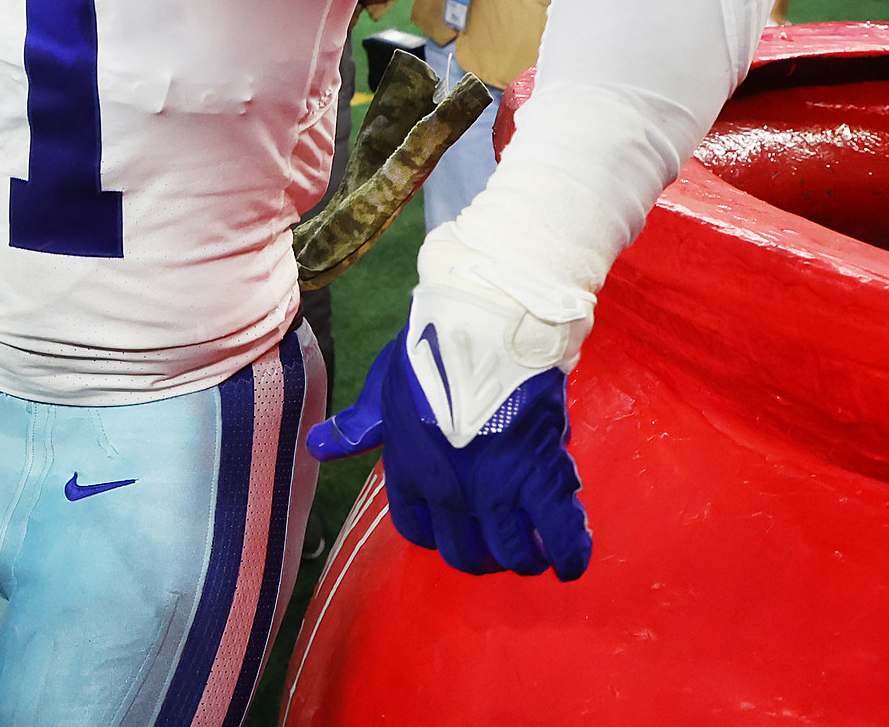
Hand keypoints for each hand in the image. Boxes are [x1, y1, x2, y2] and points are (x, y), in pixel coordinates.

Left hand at [309, 337, 592, 581]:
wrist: (480, 327)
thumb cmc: (427, 352)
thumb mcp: (383, 391)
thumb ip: (358, 427)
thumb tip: (317, 448)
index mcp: (408, 472)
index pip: (417, 529)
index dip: (438, 536)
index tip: (456, 532)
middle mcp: (447, 491)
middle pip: (465, 552)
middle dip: (484, 557)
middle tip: (503, 547)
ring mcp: (494, 488)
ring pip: (512, 551)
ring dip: (525, 558)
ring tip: (536, 551)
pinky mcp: (539, 476)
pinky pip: (559, 533)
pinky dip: (569, 554)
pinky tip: (571, 561)